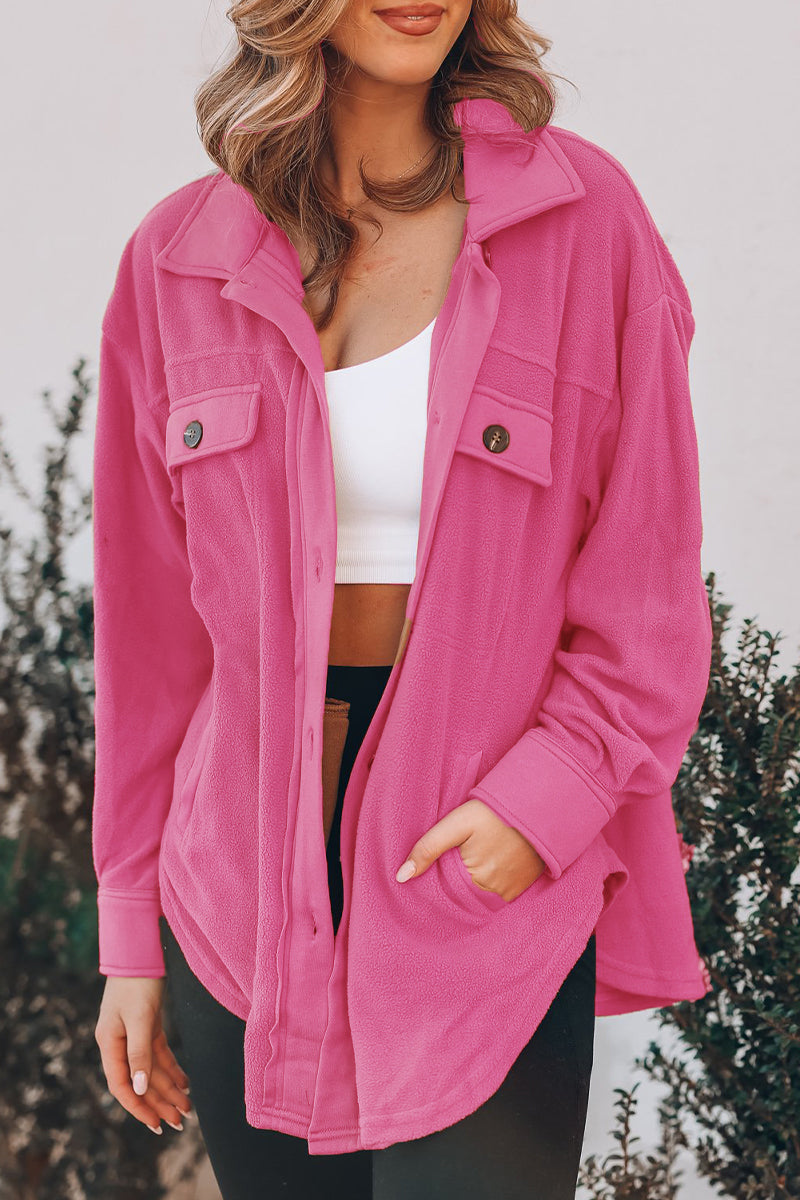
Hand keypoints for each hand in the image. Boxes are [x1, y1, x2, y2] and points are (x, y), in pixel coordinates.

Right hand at [95, 976, 192, 1134]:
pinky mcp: (146, 1025)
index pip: (122, 1086)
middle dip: (159, 1103)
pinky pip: (158, 1055)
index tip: (156, 1124)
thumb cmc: (136, 982)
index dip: (139, 1107)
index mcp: (109, 1043)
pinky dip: (171, 1069)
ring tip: (187, 1108)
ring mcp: (132, 1035)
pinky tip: (184, 1083)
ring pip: (151, 1070)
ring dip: (168, 1089)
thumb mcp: (139, 1018)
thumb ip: (139, 1053)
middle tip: (180, 1122)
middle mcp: (119, 1043)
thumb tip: (139, 1089)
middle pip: (140, 1081)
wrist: (140, 951)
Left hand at [395, 798, 547, 901]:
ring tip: (475, 856)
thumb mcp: (457, 823)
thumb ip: (428, 848)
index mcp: (476, 879)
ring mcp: (511, 891)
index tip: (436, 867)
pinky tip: (490, 861)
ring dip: (474, 882)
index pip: (446, 892)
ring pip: (481, 893)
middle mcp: (495, 892)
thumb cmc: (495, 812)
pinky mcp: (523, 886)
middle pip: (464, 894)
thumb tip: (401, 878)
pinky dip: (491, 881)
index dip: (438, 880)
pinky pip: (499, 891)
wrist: (538, 805)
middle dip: (456, 882)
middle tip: (460, 856)